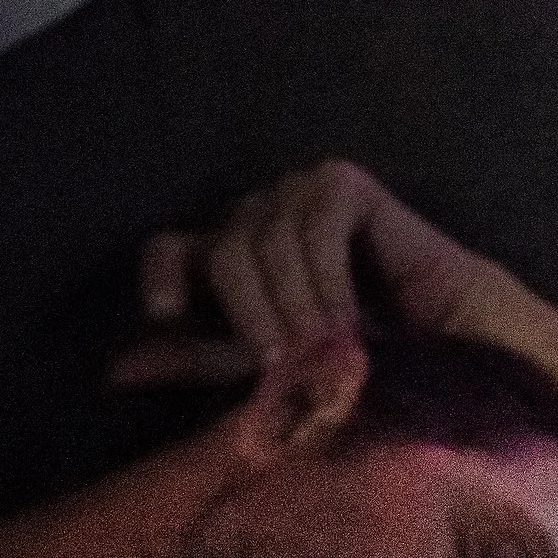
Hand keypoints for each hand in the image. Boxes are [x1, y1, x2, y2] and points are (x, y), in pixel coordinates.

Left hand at [115, 161, 504, 385]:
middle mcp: (257, 220)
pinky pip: (316, 221)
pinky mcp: (344, 185)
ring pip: (265, 237)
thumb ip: (200, 363)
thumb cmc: (356, 363)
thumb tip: (114, 369)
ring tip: (328, 348)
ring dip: (295, 304)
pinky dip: (327, 276)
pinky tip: (350, 317)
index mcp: (229, 262)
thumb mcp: (266, 371)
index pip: (171, 249)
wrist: (442, 349)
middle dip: (249, 313)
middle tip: (285, 362)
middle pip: (223, 248)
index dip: (163, 275)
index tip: (167, 314)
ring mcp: (299, 196)